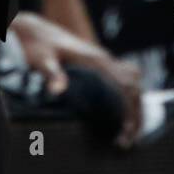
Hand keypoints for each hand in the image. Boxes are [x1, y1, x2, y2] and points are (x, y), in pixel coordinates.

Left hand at [9, 10, 143, 147]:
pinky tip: (119, 119)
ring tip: (126, 135)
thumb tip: (57, 91)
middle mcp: (104, 59)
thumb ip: (51, 73)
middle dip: (136, 114)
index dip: (131, 109)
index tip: (127, 131)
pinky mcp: (99, 66)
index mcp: (96, 59)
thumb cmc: (38, 46)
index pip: (126, 84)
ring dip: (134, 107)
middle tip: (126, 142)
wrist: (36, 31)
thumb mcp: (41, 59)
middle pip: (135, 86)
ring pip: (132, 82)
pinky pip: (123, 82)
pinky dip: (127, 100)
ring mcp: (103, 62)